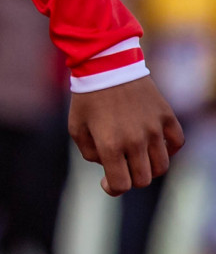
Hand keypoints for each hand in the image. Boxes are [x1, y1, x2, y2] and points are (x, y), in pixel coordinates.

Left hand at [67, 76, 183, 195]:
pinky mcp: (167, 117)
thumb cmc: (87, 97)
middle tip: (120, 166)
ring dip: (148, 167)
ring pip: (161, 166)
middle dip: (130, 178)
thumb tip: (108, 167)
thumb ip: (90, 153)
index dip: (113, 188)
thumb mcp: (76, 126)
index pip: (121, 184)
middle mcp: (135, 140)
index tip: (108, 183)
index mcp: (110, 144)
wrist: (106, 64)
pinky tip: (153, 144)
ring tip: (135, 156)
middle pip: (143, 179)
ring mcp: (154, 129)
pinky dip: (167, 150)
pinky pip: (176, 144)